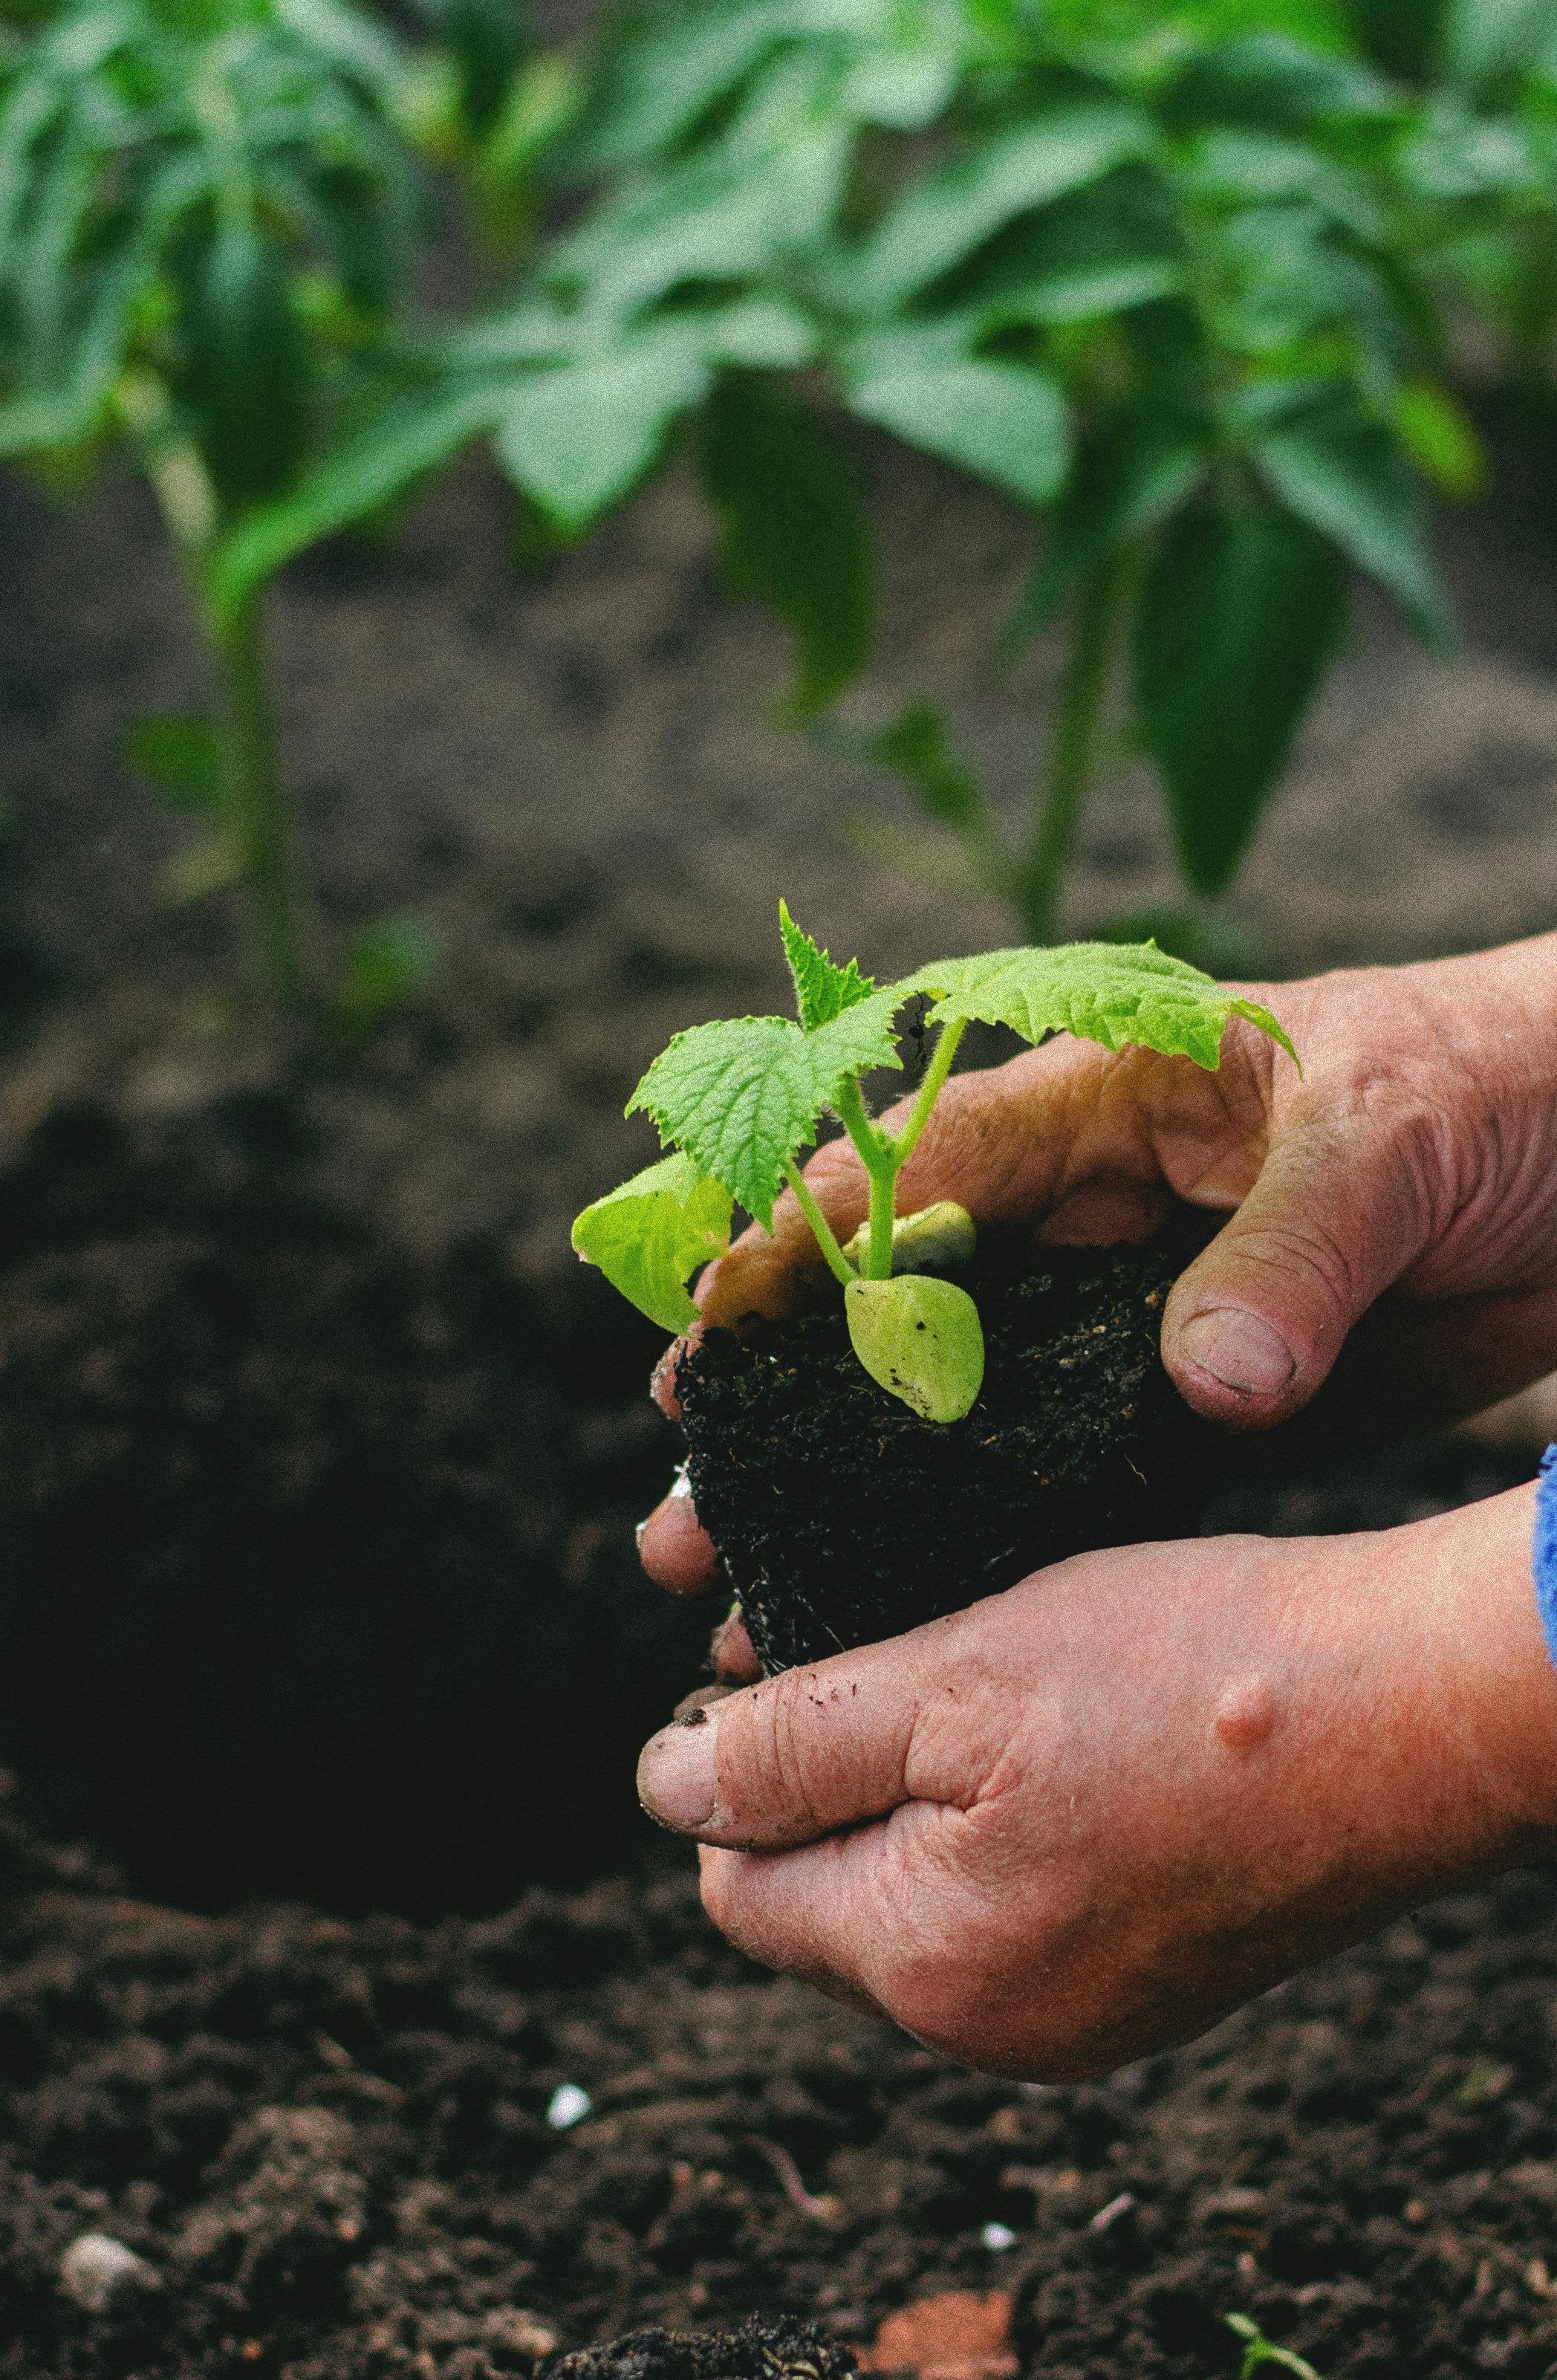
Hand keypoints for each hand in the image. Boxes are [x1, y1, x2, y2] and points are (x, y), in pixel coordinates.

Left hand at [637, 1486, 1556, 2076]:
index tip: (797, 1662)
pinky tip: (1072, 1731)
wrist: (1413, 1708)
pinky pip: (1020, 1902)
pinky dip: (1014, 1816)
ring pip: (925, 1895)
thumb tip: (662, 1791)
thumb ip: (794, 1746)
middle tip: (906, 1650)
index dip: (741, 1766)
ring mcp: (1087, 2013)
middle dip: (837, 1780)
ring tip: (997, 1677)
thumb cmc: (1188, 1675)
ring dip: (927, 1789)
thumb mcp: (954, 1676)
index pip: (742, 1887)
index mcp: (929, 1967)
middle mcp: (998, 2028)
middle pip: (829, 1902)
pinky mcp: (1154, 1975)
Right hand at [642, 932, 1556, 1598]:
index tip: (707, 1333)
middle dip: (786, 1408)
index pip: (917, 1165)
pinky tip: (912, 1618)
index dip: (801, 1246)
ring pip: (965, 1416)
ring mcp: (1140, 1320)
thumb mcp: (1389, 1135)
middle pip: (902, 1313)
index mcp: (1106, 1102)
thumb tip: (1204, 1383)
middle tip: (682, 1507)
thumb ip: (1290, 1252)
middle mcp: (1096, 1214)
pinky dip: (994, 1551)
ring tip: (750, 1595)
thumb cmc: (1499, 1082)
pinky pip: (1077, 1483)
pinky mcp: (1206, 1411)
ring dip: (863, 1502)